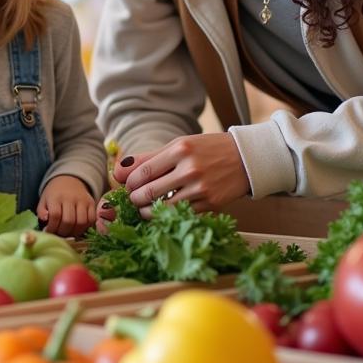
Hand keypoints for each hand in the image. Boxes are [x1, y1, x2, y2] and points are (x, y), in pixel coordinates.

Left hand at [37, 176, 96, 236]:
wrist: (69, 181)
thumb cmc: (54, 195)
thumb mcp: (44, 200)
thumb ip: (41, 212)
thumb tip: (45, 222)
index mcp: (56, 197)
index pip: (55, 215)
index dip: (52, 227)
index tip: (49, 232)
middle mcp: (70, 198)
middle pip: (69, 221)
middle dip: (63, 232)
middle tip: (59, 234)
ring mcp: (83, 200)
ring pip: (81, 222)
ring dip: (74, 233)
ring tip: (68, 233)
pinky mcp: (92, 203)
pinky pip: (91, 220)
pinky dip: (85, 228)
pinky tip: (78, 229)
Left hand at [115, 133, 250, 215]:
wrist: (245, 158)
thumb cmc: (207, 150)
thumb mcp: (178, 146)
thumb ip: (147, 159)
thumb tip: (117, 172)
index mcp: (179, 150)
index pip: (142, 173)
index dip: (129, 184)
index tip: (129, 186)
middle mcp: (190, 169)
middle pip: (148, 192)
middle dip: (135, 199)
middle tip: (134, 199)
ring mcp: (200, 189)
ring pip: (161, 208)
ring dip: (147, 211)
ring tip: (145, 207)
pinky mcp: (210, 204)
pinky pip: (179, 214)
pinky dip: (166, 215)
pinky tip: (163, 210)